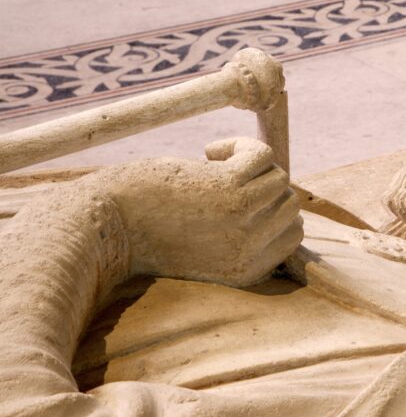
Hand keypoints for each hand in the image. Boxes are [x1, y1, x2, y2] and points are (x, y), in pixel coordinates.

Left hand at [97, 137, 302, 286]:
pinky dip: (240, 145)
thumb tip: (278, 184)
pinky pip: (262, 154)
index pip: (293, 234)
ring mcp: (243, 219)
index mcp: (248, 271)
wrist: (101, 226)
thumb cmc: (145, 232)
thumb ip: (241, 230)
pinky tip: (208, 153)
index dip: (273, 210)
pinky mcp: (229, 188)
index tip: (241, 199)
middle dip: (263, 186)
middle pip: (290, 203)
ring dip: (251, 164)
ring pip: (278, 176)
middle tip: (225, 181)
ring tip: (214, 166)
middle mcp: (252, 249)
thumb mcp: (204, 244)